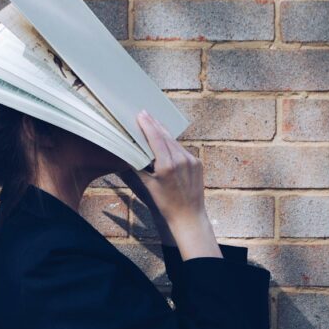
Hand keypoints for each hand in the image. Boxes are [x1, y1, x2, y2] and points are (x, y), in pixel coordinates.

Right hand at [127, 109, 220, 259]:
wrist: (189, 215)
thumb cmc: (167, 204)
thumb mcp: (149, 186)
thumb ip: (140, 167)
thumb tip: (131, 153)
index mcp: (168, 165)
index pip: (156, 139)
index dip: (148, 125)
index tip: (141, 114)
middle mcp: (181, 159)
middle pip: (165, 136)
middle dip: (154, 124)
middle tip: (145, 113)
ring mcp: (191, 160)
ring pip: (174, 141)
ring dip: (163, 132)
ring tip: (154, 122)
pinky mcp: (198, 162)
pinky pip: (182, 149)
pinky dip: (172, 144)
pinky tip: (166, 140)